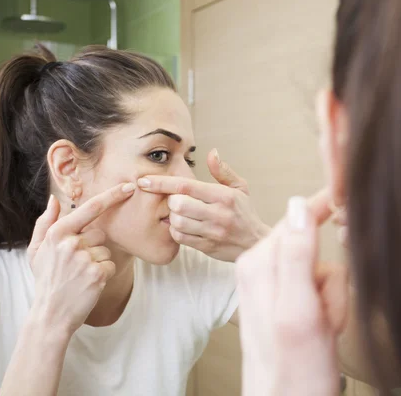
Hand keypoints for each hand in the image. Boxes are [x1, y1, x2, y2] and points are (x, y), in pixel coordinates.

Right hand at [26, 183, 135, 335]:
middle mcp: (71, 243)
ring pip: (106, 251)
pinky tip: (89, 283)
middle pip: (100, 234)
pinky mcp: (97, 274)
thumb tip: (55, 199)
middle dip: (93, 247)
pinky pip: (111, 265)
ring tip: (80, 275)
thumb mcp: (36, 250)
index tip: (129, 187)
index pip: (90, 208)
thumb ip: (45, 222)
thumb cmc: (46, 280)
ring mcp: (84, 258)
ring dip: (98, 262)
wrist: (50, 314)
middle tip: (76, 265)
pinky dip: (104, 274)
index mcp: (57, 232)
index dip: (112, 195)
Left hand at [138, 149, 268, 261]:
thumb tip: (211, 153)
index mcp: (224, 196)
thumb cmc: (245, 213)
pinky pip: (181, 238)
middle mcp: (218, 213)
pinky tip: (182, 227)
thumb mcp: (240, 189)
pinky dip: (176, 231)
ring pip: (178, 222)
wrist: (257, 244)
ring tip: (180, 214)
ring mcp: (212, 232)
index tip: (144, 180)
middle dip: (170, 202)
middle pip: (179, 204)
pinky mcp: (208, 247)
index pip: (186, 186)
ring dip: (172, 217)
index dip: (161, 182)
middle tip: (176, 202)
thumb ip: (223, 171)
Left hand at [236, 190, 348, 395]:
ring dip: (332, 298)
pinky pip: (320, 289)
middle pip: (312, 246)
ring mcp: (273, 287)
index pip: (296, 218)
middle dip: (330, 278)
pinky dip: (329, 308)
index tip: (345, 197)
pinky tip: (323, 330)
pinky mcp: (286, 302)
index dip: (325, 211)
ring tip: (324, 327)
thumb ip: (295, 256)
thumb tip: (297, 206)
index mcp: (258, 264)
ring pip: (321, 269)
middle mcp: (261, 271)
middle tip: (327, 312)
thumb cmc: (293, 372)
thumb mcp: (299, 310)